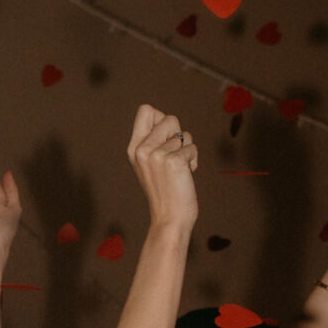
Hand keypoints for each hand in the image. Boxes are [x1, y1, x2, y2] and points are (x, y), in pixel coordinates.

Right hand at [127, 105, 198, 230]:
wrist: (169, 218)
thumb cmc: (165, 190)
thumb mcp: (150, 162)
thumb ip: (154, 139)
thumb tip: (164, 117)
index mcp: (134, 148)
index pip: (146, 110)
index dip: (161, 118)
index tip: (165, 137)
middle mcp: (142, 150)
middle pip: (169, 118)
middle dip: (178, 135)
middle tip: (173, 156)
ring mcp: (157, 156)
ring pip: (184, 134)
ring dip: (186, 150)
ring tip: (178, 169)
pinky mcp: (173, 162)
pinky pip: (192, 147)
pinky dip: (193, 160)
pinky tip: (185, 175)